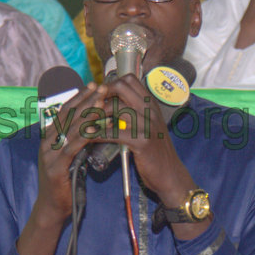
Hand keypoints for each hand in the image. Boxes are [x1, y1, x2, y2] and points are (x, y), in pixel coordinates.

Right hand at [17, 82, 107, 254]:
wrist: (53, 207)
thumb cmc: (66, 180)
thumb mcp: (72, 155)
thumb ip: (78, 140)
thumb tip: (95, 123)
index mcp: (50, 136)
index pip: (65, 110)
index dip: (80, 96)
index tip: (95, 84)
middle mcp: (47, 141)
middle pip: (68, 114)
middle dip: (86, 99)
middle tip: (102, 87)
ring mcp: (49, 153)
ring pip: (70, 128)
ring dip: (88, 113)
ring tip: (102, 102)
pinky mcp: (55, 167)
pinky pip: (72, 147)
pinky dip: (85, 136)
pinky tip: (97, 129)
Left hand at [99, 75, 210, 238]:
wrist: (170, 175)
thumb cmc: (155, 152)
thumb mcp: (149, 127)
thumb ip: (136, 113)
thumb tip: (110, 105)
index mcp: (152, 104)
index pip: (130, 80)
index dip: (111, 83)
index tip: (99, 94)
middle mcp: (151, 110)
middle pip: (122, 87)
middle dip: (102, 93)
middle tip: (90, 105)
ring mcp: (147, 124)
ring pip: (116, 107)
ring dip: (96, 113)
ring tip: (84, 120)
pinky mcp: (142, 141)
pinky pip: (113, 132)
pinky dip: (97, 133)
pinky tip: (88, 136)